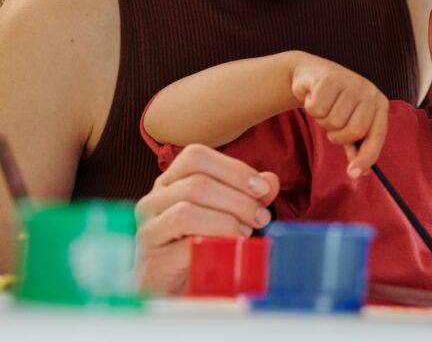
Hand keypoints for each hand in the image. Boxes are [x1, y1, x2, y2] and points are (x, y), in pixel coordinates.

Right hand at [134, 144, 278, 293]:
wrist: (178, 289)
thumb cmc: (204, 246)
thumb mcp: (230, 213)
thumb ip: (249, 195)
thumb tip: (270, 181)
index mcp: (170, 183)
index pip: (195, 156)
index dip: (234, 168)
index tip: (262, 188)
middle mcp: (153, 201)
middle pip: (196, 183)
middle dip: (239, 199)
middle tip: (261, 217)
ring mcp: (149, 230)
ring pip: (186, 211)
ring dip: (227, 220)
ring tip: (246, 232)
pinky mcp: (153, 261)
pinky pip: (184, 245)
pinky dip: (214, 244)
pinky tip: (230, 249)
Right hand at [290, 53, 388, 176]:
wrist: (312, 74)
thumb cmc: (335, 103)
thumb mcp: (348, 123)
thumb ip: (356, 145)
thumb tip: (363, 172)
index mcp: (379, 105)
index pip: (377, 136)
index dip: (366, 157)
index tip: (354, 174)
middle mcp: (369, 92)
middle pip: (353, 131)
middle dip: (336, 135)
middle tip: (330, 123)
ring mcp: (351, 83)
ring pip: (333, 121)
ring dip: (322, 120)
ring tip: (324, 106)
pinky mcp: (331, 78)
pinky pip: (317, 109)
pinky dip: (310, 107)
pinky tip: (313, 96)